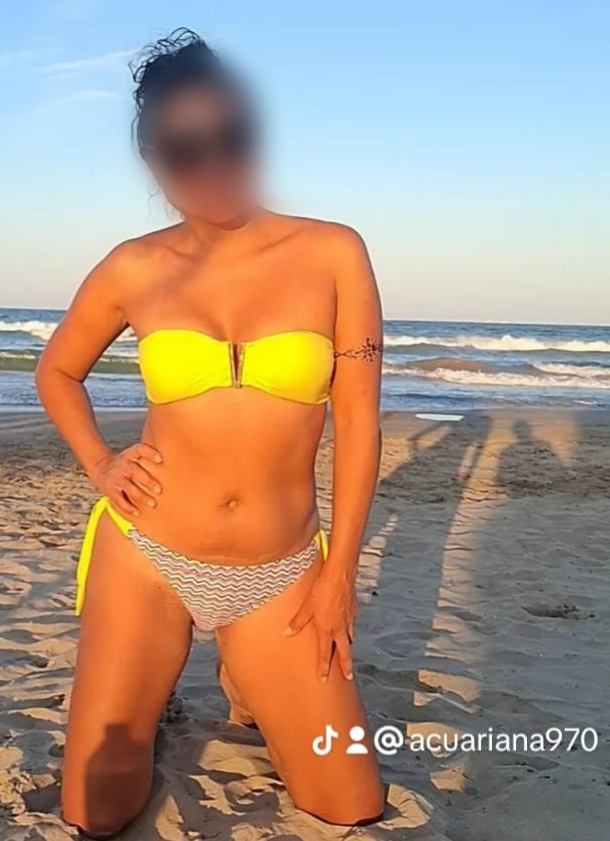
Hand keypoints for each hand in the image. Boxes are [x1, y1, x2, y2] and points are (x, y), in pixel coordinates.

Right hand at [91, 442, 162, 517]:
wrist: (101, 468)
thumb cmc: (127, 463)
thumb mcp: (134, 454)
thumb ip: (149, 456)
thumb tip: (174, 458)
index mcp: (131, 454)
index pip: (140, 450)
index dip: (149, 453)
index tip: (160, 459)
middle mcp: (123, 465)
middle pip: (135, 472)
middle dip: (147, 481)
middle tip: (159, 490)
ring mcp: (116, 478)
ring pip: (128, 488)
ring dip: (141, 497)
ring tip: (152, 504)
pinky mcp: (111, 490)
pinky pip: (119, 499)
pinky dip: (128, 507)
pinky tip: (137, 512)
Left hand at [284, 563, 357, 680]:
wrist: (340, 574)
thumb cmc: (322, 589)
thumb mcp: (306, 607)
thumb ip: (297, 622)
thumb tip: (287, 633)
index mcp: (327, 630)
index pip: (325, 654)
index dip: (324, 668)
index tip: (323, 679)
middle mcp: (340, 628)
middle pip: (345, 652)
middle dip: (346, 666)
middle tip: (348, 677)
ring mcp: (349, 620)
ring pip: (350, 638)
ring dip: (348, 647)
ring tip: (347, 652)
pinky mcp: (354, 610)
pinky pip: (352, 624)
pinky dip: (350, 629)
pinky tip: (348, 626)